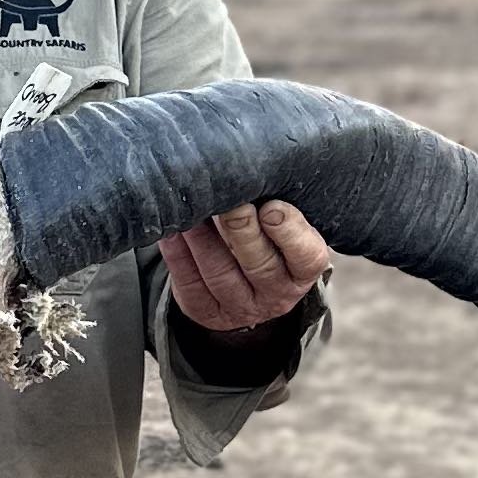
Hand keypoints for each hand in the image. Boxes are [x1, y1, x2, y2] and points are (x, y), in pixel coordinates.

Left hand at [159, 198, 330, 334]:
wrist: (242, 277)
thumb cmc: (266, 235)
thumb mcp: (283, 222)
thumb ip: (275, 200)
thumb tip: (251, 165)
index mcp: (303, 269)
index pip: (306, 255)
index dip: (289, 232)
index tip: (271, 207)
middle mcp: (276, 293)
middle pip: (260, 265)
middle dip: (242, 231)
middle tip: (230, 204)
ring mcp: (241, 307)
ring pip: (220, 274)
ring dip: (202, 240)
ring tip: (191, 210)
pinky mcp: (207, 311)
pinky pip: (190, 285)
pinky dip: (178, 255)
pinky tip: (172, 231)